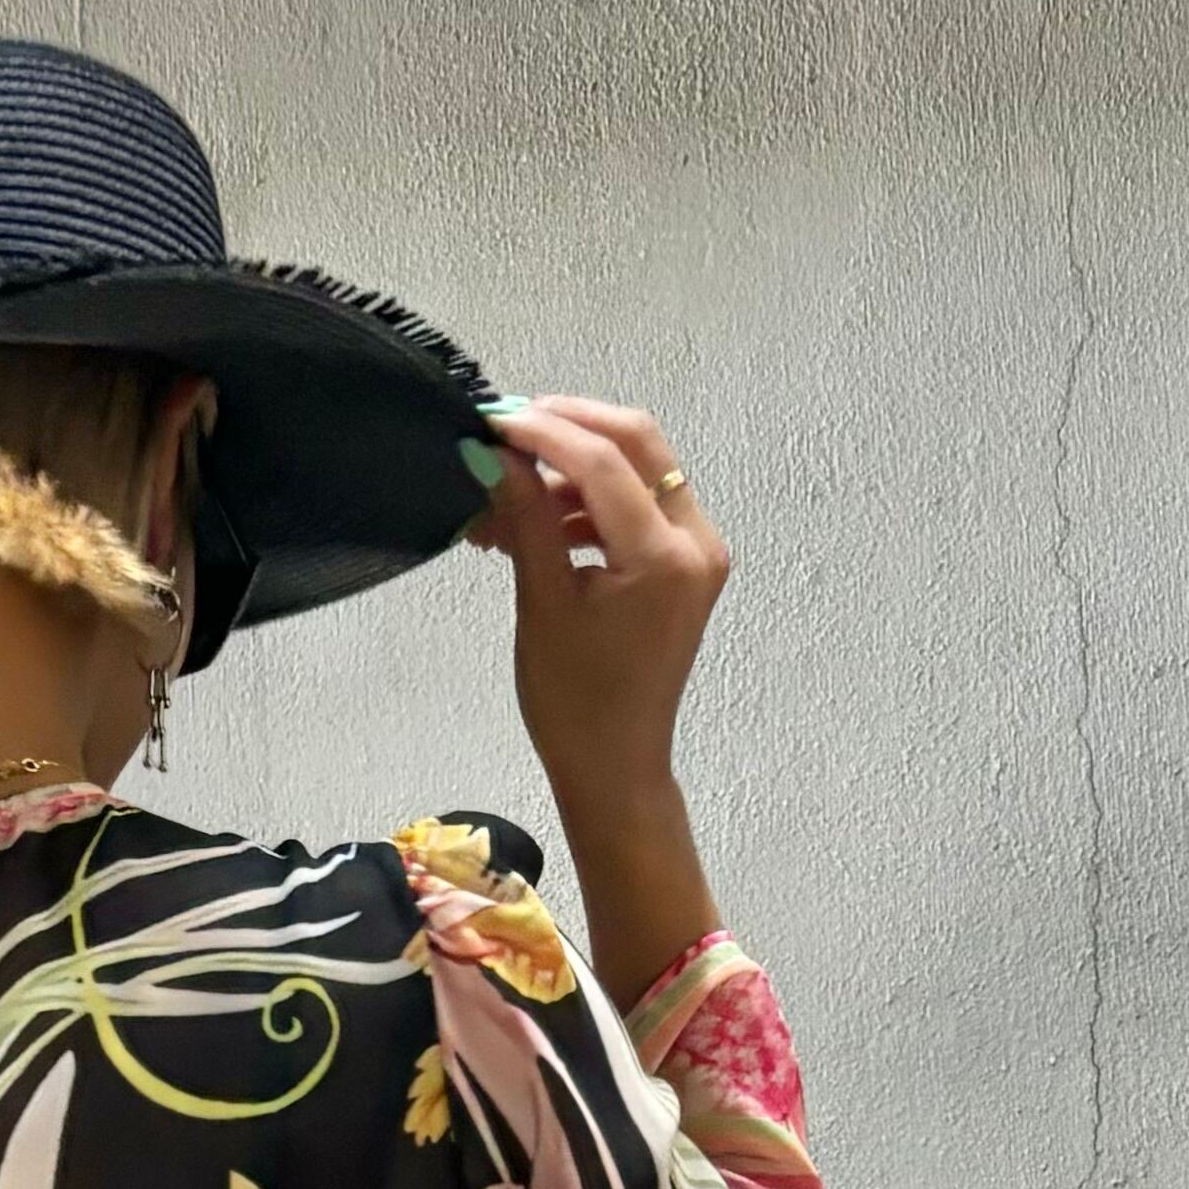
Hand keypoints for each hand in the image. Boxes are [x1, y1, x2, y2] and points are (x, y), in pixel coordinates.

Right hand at [461, 397, 725, 1006]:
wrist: (615, 768)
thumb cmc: (575, 705)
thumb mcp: (543, 603)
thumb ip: (526, 517)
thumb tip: (495, 453)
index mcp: (666, 557)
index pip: (603, 460)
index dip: (543, 431)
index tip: (491, 419)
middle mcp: (696, 542)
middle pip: (635, 442)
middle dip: (568, 426)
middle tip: (506, 428)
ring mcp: (698, 550)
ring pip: (638, 467)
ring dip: (573, 466)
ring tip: (507, 491)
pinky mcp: (685, 563)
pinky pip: (639, 503)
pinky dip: (590, 499)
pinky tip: (538, 518)